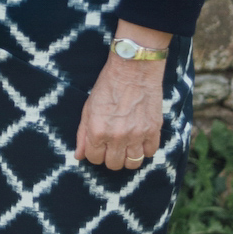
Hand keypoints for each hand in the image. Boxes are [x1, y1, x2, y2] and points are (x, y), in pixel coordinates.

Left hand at [76, 46, 167, 170]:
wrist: (134, 68)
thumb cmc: (108, 85)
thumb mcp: (88, 108)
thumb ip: (82, 134)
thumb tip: (79, 156)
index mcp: (98, 131)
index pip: (94, 159)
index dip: (96, 153)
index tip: (100, 145)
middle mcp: (117, 137)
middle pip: (114, 165)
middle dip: (111, 157)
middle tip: (113, 145)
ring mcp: (137, 135)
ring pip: (133, 163)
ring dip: (129, 156)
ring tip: (128, 145)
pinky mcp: (153, 130)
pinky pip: (150, 152)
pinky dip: (145, 149)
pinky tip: (141, 138)